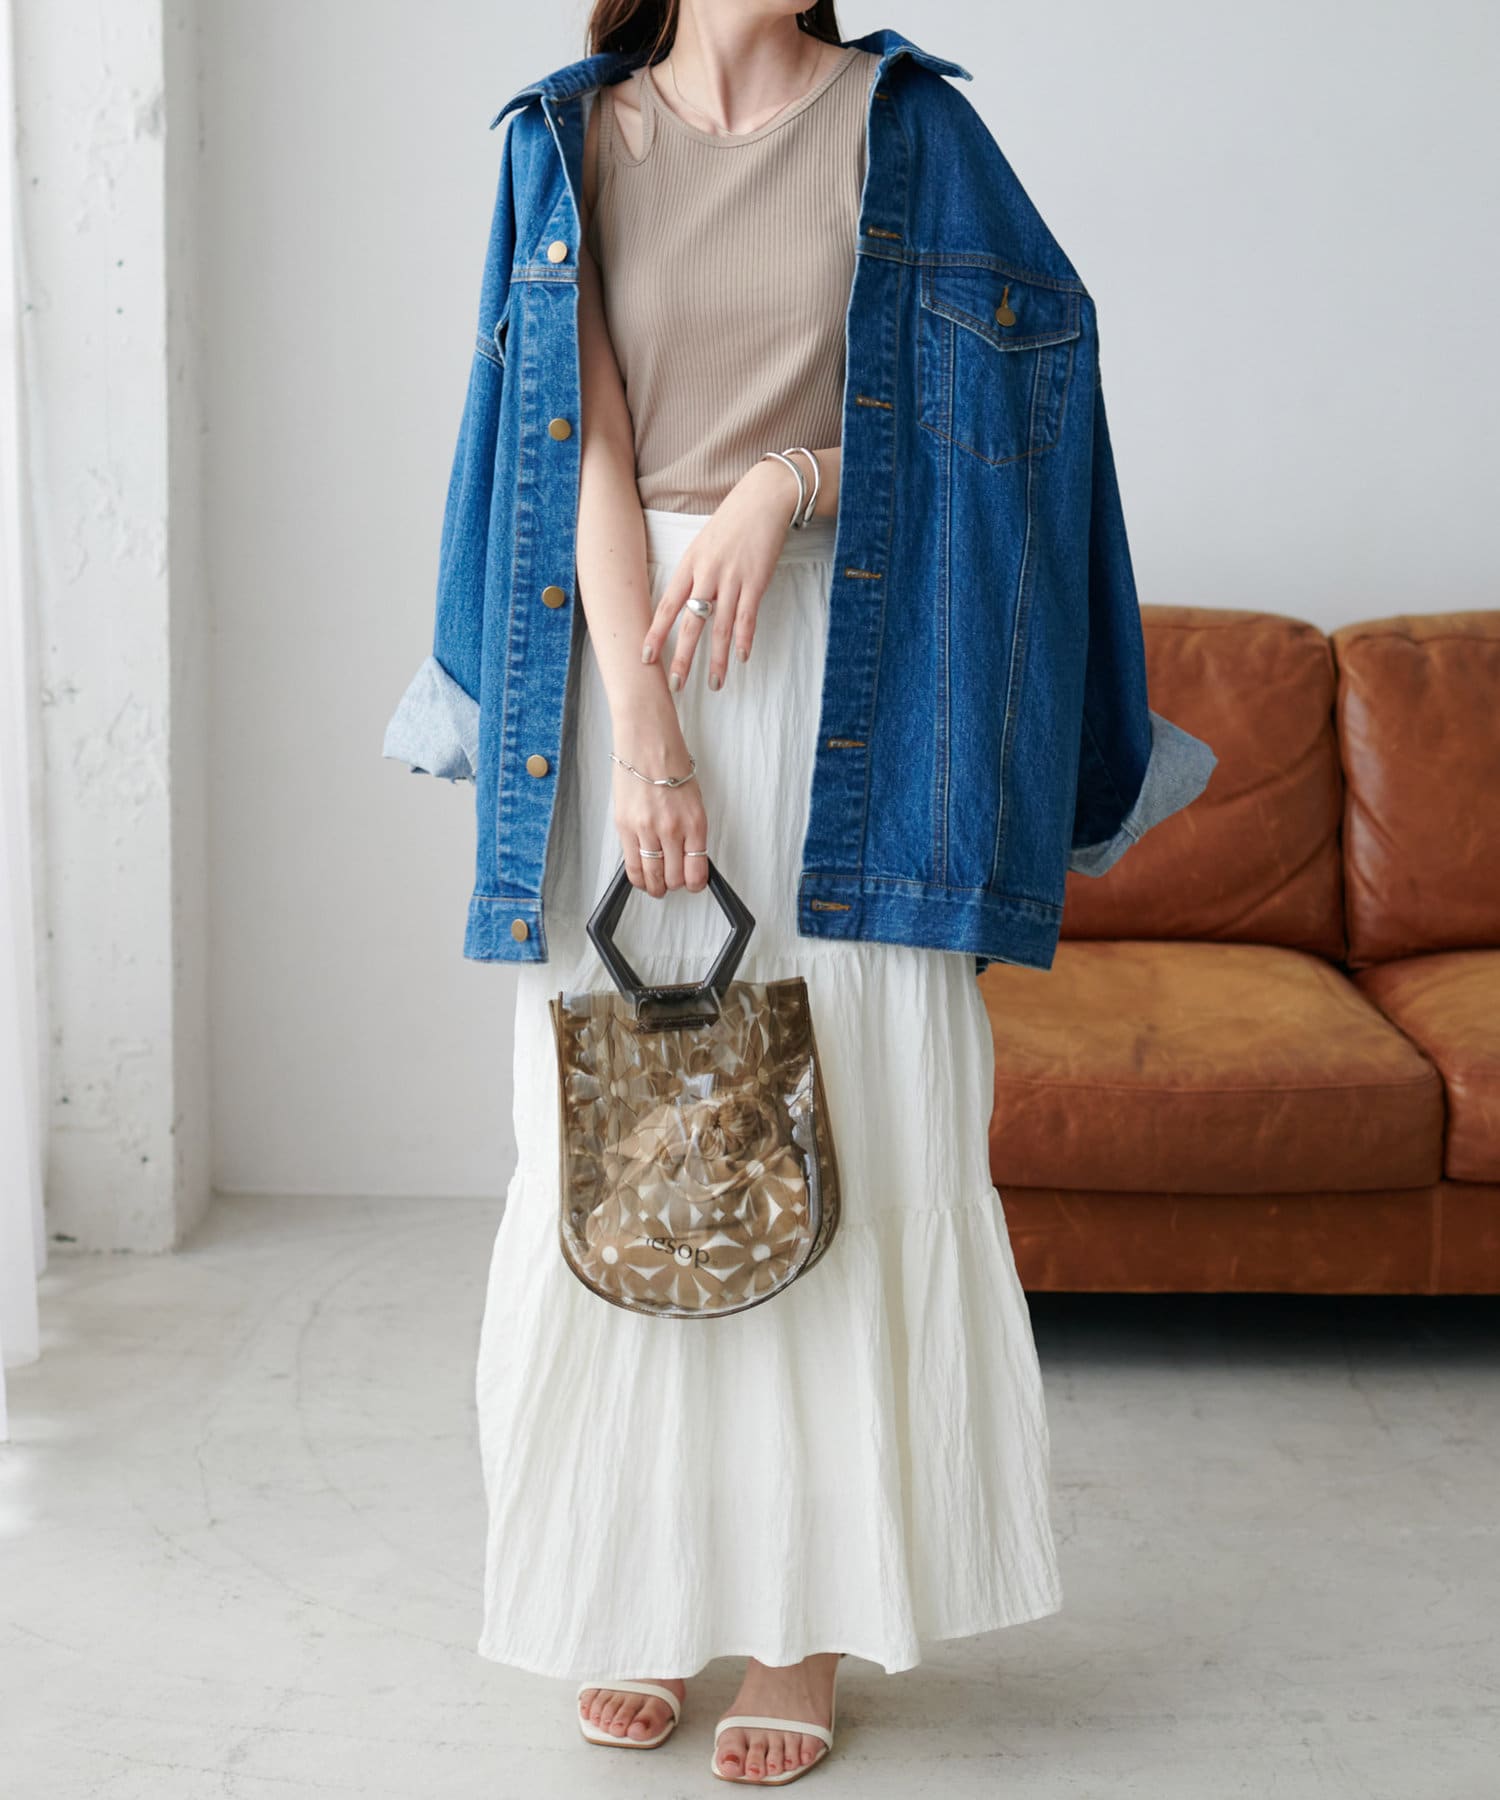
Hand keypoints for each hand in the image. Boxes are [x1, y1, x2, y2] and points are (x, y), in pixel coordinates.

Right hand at [611, 709, 709, 896]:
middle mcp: (672, 829)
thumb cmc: (670, 762)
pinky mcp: (624, 826)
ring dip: (655, 886)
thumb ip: (691, 830)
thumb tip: (687, 856)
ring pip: (652, 877)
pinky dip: (637, 877)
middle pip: (674, 878)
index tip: (692, 883)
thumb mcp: (693, 799)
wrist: (646, 740)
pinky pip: (631, 865)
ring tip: (655, 885)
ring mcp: (646, 829)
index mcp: (695, 822)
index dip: (695, 884)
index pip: (697, 870)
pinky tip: (640, 877)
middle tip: (671, 882)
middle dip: (673, 885)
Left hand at [640, 458, 797, 692]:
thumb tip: (686, 604)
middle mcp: (707, 574)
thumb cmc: (732, 521)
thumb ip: (694, 574)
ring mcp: (732, 579)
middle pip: (690, 623)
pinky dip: (745, 639)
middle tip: (675, 685)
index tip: (645, 658)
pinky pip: (748, 616)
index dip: (656, 634)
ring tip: (714, 684)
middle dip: (682, 657)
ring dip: (716, 659)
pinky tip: (742, 657)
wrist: (763, 498)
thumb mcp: (703, 544)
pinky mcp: (756, 581)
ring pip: (720, 627)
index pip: (667, 606)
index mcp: (690, 565)